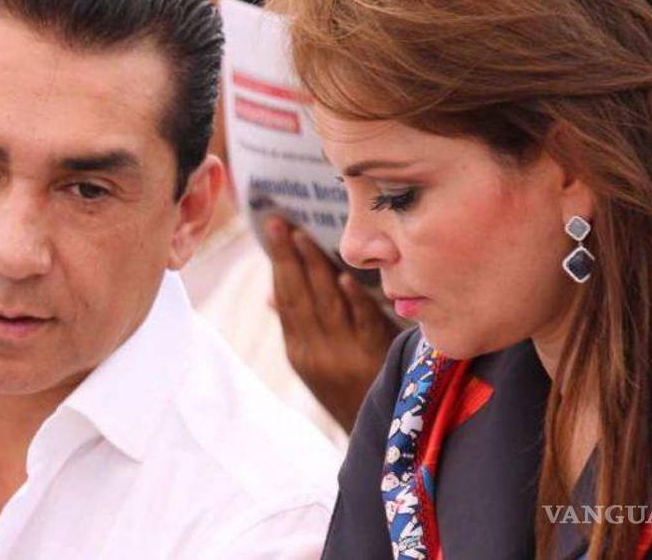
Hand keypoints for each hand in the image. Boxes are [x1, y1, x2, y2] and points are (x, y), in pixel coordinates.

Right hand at [265, 217, 398, 431]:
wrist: (381, 429)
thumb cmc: (348, 389)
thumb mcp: (315, 363)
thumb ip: (296, 327)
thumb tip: (270, 295)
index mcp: (300, 352)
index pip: (285, 297)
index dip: (277, 262)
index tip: (272, 228)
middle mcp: (317, 352)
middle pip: (299, 296)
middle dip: (287, 256)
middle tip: (279, 221)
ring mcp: (345, 354)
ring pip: (326, 303)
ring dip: (313, 267)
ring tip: (303, 235)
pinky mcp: (374, 355)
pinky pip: (361, 323)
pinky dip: (352, 300)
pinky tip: (344, 277)